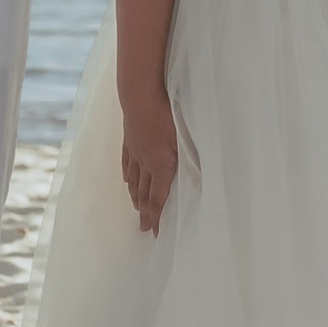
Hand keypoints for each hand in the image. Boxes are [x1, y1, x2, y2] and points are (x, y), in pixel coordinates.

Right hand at [120, 96, 180, 234]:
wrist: (139, 94)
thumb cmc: (166, 115)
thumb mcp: (185, 139)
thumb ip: (193, 162)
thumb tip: (201, 183)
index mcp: (161, 166)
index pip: (158, 198)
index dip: (156, 217)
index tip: (154, 232)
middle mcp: (145, 163)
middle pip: (143, 193)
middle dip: (144, 212)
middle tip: (143, 228)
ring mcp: (134, 151)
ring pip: (133, 180)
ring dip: (135, 197)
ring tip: (136, 208)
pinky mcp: (129, 139)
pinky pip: (126, 162)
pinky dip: (126, 175)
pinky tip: (125, 181)